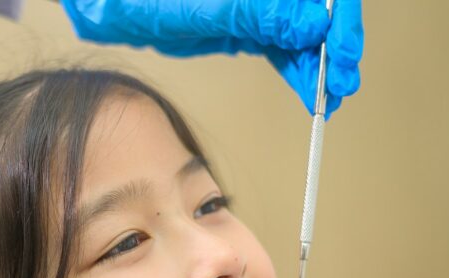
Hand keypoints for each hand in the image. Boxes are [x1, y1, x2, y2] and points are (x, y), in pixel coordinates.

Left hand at [60, 0, 363, 116]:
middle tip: (339, 87)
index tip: (342, 58)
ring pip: (303, 30)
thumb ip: (257, 13)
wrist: (106, 0)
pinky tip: (309, 89)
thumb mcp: (200, 6)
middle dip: (334, 48)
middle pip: (318, 12)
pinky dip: (296, 67)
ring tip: (327, 98)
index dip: (339, 25)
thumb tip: (311, 28)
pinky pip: (281, 42)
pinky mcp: (244, 19)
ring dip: (318, 63)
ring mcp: (256, 2)